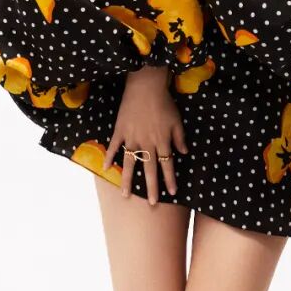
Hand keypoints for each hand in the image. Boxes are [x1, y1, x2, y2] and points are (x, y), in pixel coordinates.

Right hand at [103, 65, 189, 203]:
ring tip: (126, 195)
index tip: (173, 193)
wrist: (146, 87)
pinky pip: (114, 146)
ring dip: (128, 180)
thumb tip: (184, 153)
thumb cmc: (164, 103)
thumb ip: (180, 139)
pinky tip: (106, 169)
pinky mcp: (120, 131)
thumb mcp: (177, 121)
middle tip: (151, 203)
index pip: (167, 165)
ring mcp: (132, 138)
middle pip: (150, 169)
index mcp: (162, 141)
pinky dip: (109, 157)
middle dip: (152, 187)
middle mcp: (147, 143)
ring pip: (130, 163)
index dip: (170, 179)